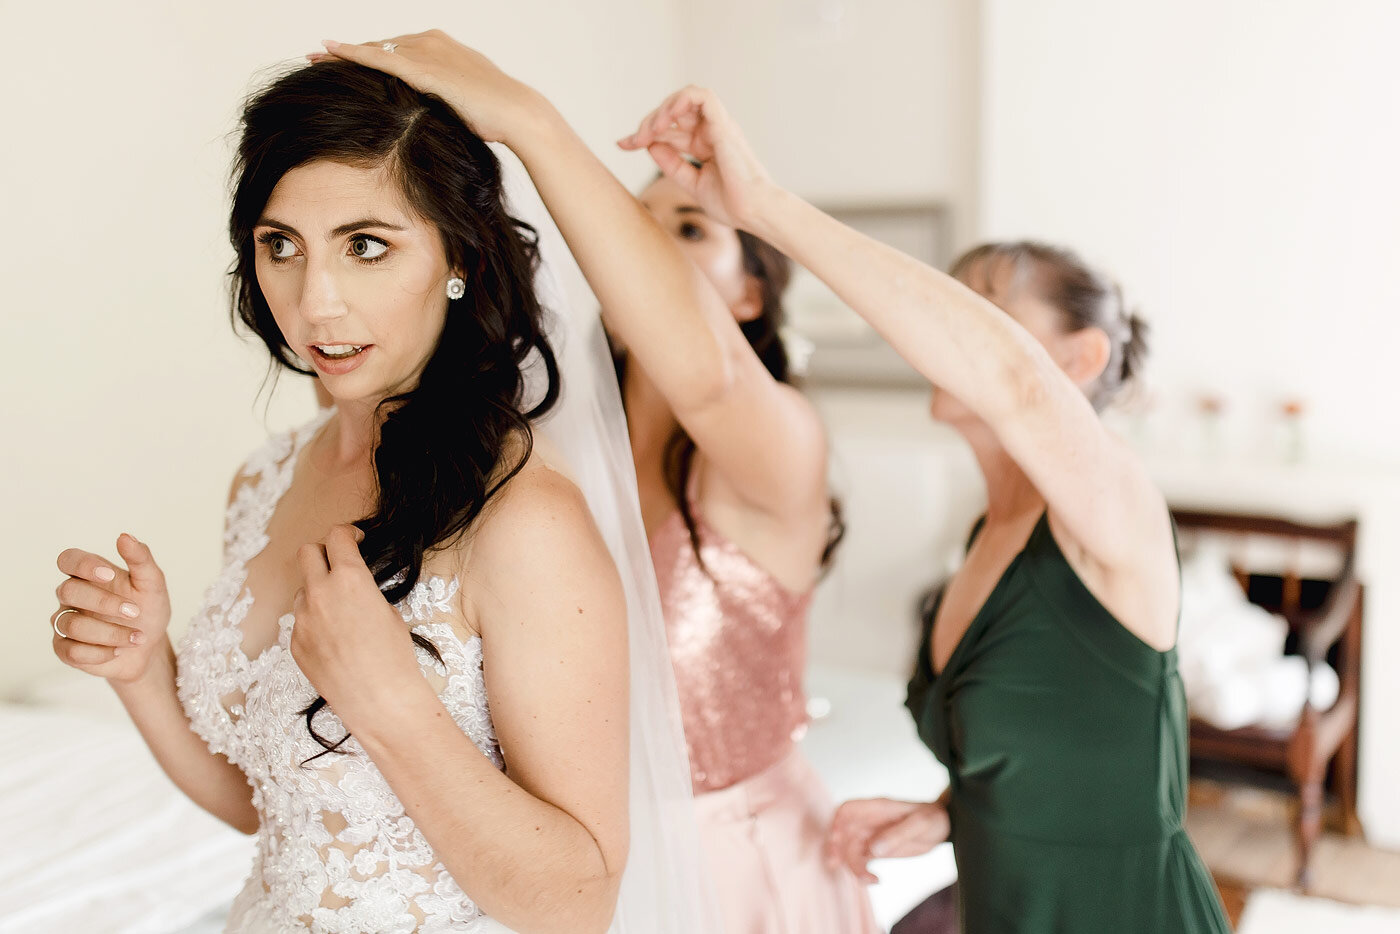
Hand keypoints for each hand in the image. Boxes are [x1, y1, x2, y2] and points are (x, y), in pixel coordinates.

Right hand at [52, 534, 171, 683]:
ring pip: (71, 624)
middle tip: (134, 611)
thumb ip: (141, 559)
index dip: (83, 565)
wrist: (150, 648)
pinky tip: (119, 650)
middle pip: (68, 591)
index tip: (109, 575)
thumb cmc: (148, 611)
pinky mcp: (64, 649)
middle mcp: (72, 597)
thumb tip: (125, 536)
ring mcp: (65, 622)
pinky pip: (72, 651)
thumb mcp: (153, 584)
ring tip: (137, 637)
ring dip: (110, 633)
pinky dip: (102, 652)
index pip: (68, 559)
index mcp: (89, 575)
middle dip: (104, 603)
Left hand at [290, 525, 421, 725]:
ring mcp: (303, 618)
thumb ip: (364, 591)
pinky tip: (335, 642)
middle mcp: (320, 593)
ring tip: (340, 614)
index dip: (347, 532)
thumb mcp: (388, 612)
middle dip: (322, 552)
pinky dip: (315, 623)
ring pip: (302, 590)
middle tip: (337, 563)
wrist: (378, 698)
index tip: (354, 538)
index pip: (337, 537)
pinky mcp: (295, 643)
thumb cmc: (393, 656)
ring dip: (317, 591)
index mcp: (350, 578)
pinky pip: (301, 622)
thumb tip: (354, 588)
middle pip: (307, 552)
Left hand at [309, 30, 544, 146]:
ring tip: (315, 58)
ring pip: (373, 49)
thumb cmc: (499, 115)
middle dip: (350, 52)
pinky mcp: (422, 68)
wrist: (518, 113)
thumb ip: (445, 97)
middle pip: (380, 45)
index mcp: (442, 46)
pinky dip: (350, 54)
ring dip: (342, 53)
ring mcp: (426, 52)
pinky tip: (328, 53)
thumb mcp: (467, 100)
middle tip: (319, 57)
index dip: (370, 53)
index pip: (397, 47)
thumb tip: (435, 114)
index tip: (348, 59)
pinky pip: (377, 58)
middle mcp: (431, 41)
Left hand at [617, 86, 775, 230]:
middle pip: (673, 112)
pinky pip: (702, 97)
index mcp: (705, 145)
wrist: (753, 212)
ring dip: (662, 109)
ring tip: (650, 130)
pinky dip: (680, 101)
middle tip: (632, 140)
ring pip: (686, 98)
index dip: (643, 134)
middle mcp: (711, 132)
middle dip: (647, 123)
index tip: (623, 144)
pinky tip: (665, 120)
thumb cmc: (731, 203)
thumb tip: (650, 145)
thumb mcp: (692, 182)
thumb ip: (672, 164)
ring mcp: (718, 126)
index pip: (670, 130)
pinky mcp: (723, 124)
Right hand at [824, 797, 949, 883]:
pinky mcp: (878, 851)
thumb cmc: (933, 818)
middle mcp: (870, 822)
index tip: (835, 839)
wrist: (944, 826)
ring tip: (868, 880)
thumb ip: (897, 834)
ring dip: (851, 866)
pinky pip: (862, 861)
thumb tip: (873, 849)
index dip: (836, 823)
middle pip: (844, 833)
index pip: (848, 810)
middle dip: (837, 850)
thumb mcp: (920, 823)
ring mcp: (872, 836)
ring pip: (850, 850)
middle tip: (837, 866)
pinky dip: (862, 872)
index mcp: (878, 808)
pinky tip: (874, 880)